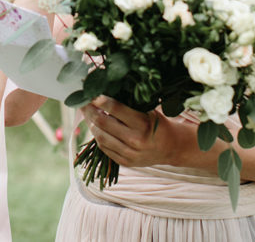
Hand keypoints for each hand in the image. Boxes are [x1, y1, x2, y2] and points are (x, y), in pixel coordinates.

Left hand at [83, 96, 202, 170]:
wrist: (171, 147)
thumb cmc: (158, 124)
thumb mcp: (147, 110)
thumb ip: (128, 105)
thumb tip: (103, 93)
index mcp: (142, 124)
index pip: (115, 108)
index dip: (100, 100)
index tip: (91, 93)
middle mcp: (135, 140)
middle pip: (103, 123)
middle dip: (90, 111)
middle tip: (83, 102)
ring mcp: (129, 154)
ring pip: (100, 137)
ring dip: (91, 124)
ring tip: (88, 114)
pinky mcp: (125, 162)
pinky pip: (104, 149)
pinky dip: (98, 136)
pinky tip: (96, 128)